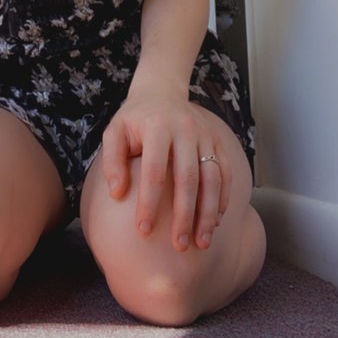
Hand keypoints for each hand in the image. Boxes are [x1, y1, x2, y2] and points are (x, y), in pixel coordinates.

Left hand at [101, 92, 230, 251]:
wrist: (162, 91)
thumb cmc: (134, 119)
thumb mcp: (114, 132)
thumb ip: (112, 161)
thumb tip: (117, 194)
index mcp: (156, 127)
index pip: (154, 171)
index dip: (149, 202)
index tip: (143, 231)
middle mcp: (185, 129)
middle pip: (188, 178)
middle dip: (184, 215)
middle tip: (179, 246)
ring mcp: (205, 135)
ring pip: (212, 178)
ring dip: (208, 213)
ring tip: (202, 242)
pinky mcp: (217, 140)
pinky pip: (225, 173)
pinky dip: (223, 199)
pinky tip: (216, 222)